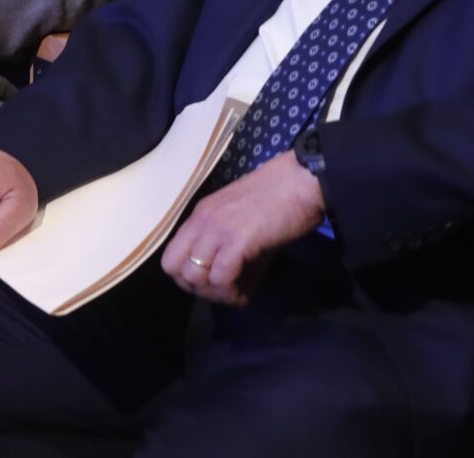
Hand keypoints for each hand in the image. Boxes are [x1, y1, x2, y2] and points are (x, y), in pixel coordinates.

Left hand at [161, 152, 324, 306]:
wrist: (304, 180)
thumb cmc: (281, 199)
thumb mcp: (244, 224)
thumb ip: (230, 250)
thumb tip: (229, 285)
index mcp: (201, 215)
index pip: (170, 255)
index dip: (187, 277)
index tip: (212, 282)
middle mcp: (202, 220)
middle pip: (172, 268)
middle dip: (195, 288)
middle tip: (222, 290)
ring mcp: (217, 228)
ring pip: (193, 276)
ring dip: (214, 293)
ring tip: (236, 293)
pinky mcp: (236, 239)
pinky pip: (220, 277)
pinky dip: (230, 292)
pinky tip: (245, 293)